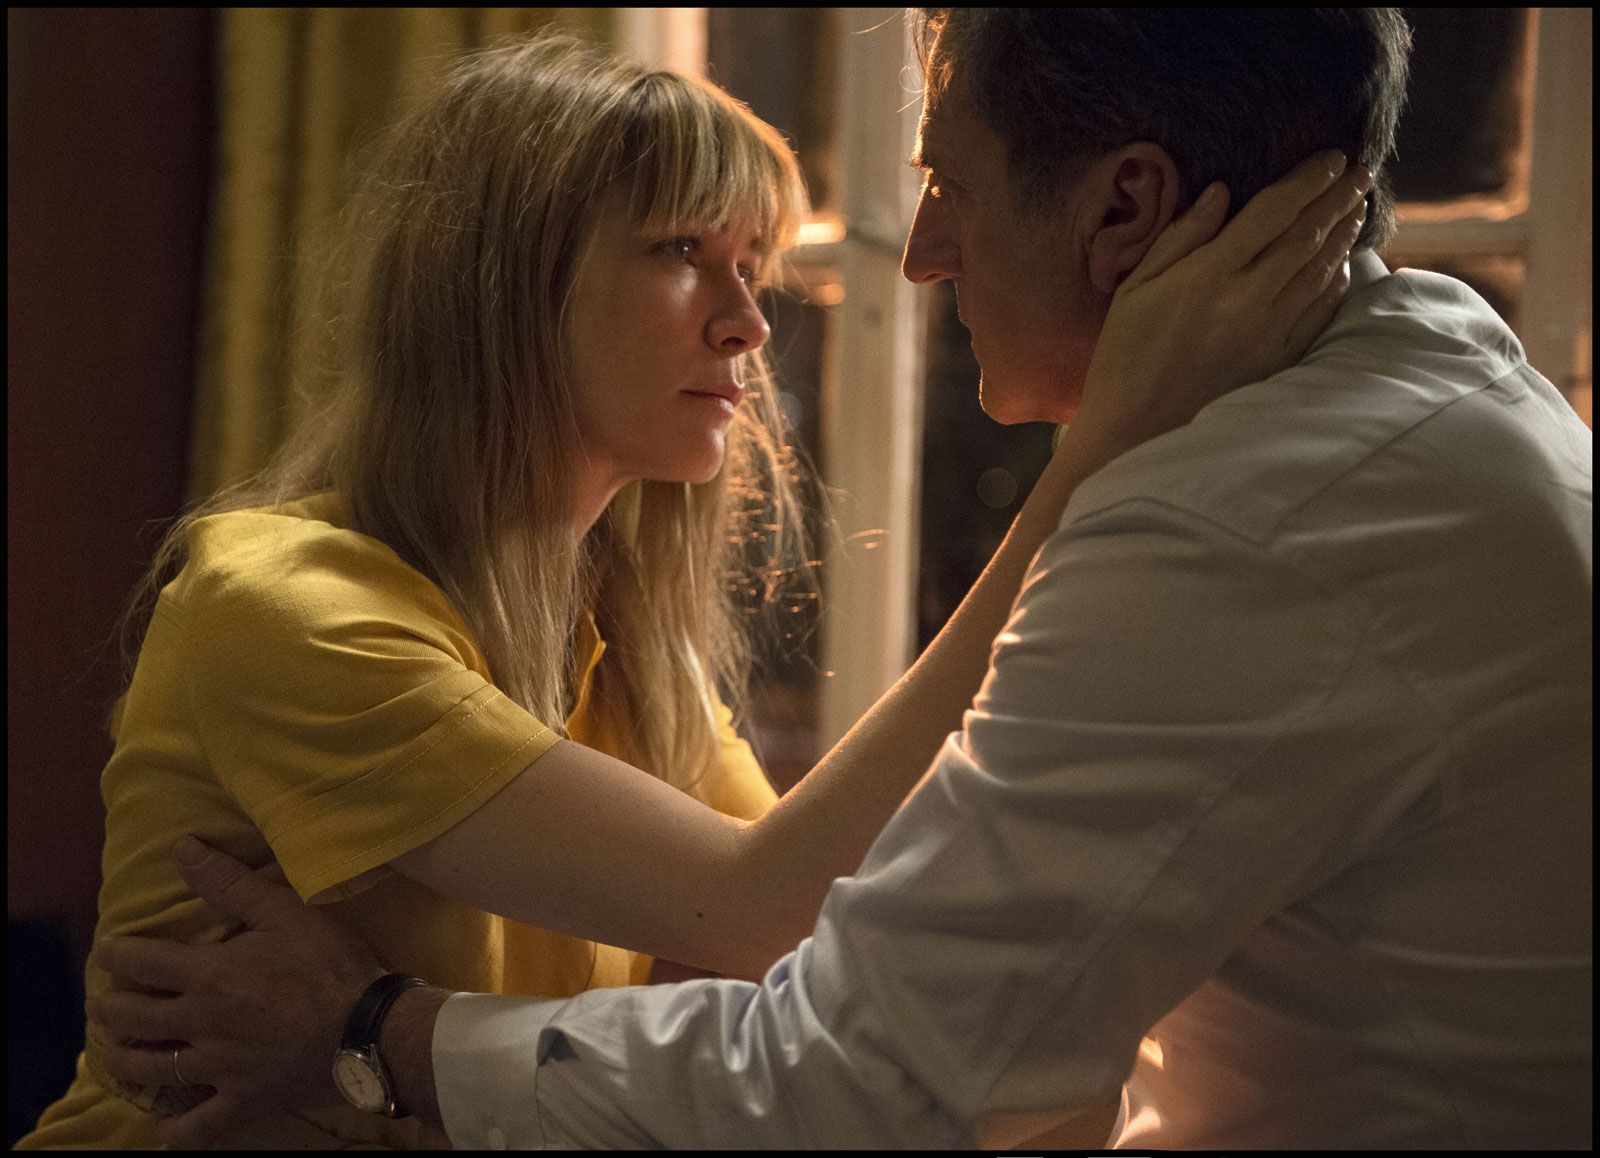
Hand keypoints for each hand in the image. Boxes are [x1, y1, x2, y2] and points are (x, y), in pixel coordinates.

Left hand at [89, 837, 388, 1147]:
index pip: (141, 962)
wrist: (368, 1030)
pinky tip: (166, 1131)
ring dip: (127, 1058)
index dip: (116, 953)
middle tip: (104, 1001)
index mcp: (208, 975)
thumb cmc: (329, 964)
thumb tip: (182, 849)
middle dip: (111, 1007)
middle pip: (135, 1019)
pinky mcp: (243, 1099)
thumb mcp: (286, 910)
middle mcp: (200, 1023)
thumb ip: (230, 882)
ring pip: (154, 1069)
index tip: (106, 949)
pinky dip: (179, 1132)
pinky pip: (201, 1125)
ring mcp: (218, 1067)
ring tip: (118, 1050)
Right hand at [1074, 149, 1370, 447]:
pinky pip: (1320, 312)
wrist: (1134, 431)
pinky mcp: (1277, 361)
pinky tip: (1342, 264)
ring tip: (1357, 208)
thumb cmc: (1124, 356)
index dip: (1308, 180)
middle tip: (1360, 172)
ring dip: (1344, 235)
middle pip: (1307, 235)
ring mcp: (1268, 333)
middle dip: (1338, 198)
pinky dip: (1337, 282)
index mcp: (1208, 275)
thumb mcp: (1135, 289)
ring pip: (1321, 270)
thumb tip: (1220, 193)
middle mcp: (1246, 300)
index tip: (1332, 158)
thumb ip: (1180, 238)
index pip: (1272, 212)